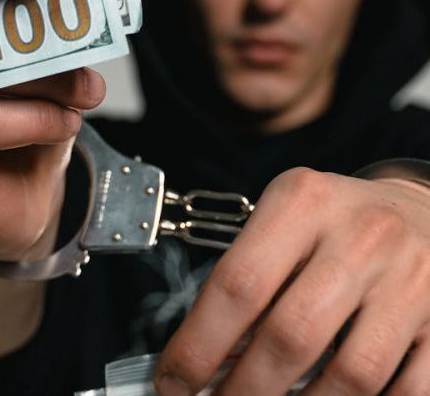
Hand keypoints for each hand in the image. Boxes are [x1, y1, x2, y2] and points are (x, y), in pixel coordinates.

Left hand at [154, 167, 429, 394]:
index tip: (172, 383)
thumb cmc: (333, 219)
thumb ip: (249, 275)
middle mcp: (359, 234)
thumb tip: (208, 356)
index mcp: (302, 201)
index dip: (197, 345)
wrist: (414, 207)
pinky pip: (405, 390)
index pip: (238, 282)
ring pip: (349, 376)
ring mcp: (409, 277)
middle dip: (242, 391)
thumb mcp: (284, 219)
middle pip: (289, 336)